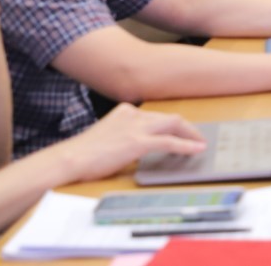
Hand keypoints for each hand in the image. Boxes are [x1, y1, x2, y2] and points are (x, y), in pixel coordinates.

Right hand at [55, 104, 204, 180]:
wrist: (69, 159)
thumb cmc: (83, 154)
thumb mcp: (108, 137)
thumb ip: (126, 136)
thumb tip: (141, 147)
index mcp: (125, 111)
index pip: (156, 116)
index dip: (172, 125)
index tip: (182, 131)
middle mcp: (133, 115)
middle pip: (170, 117)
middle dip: (187, 128)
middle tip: (199, 138)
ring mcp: (136, 127)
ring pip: (174, 125)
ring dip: (191, 135)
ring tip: (201, 144)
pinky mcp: (138, 142)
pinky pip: (170, 142)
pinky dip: (186, 145)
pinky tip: (196, 150)